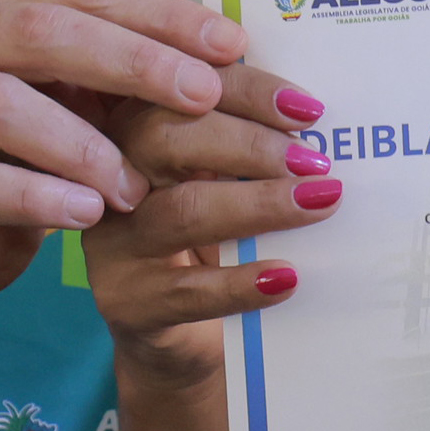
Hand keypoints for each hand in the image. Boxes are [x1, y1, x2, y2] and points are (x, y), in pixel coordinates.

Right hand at [0, 0, 244, 303]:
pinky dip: (32, 197)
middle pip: (37, 32)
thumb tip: (233, 47)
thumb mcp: (77, 95)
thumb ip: (128, 62)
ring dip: (80, 145)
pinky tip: (85, 216)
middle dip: (131, 62)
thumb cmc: (30, 149)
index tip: (231, 44)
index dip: (158, 14)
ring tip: (135, 187)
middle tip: (202, 97)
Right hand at [88, 62, 339, 390]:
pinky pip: (187, 290)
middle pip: (164, 138)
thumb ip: (249, 145)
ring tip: (318, 203)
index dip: (247, 91)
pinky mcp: (126, 302)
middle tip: (313, 161)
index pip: (185, 92)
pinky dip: (242, 282)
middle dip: (249, 143)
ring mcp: (111, 243)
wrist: (175, 339)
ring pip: (182, 212)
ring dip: (259, 204)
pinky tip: (286, 277)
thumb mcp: (222, 183)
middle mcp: (111, 176)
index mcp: (134, 128)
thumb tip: (317, 119)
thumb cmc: (210, 242)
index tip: (308, 108)